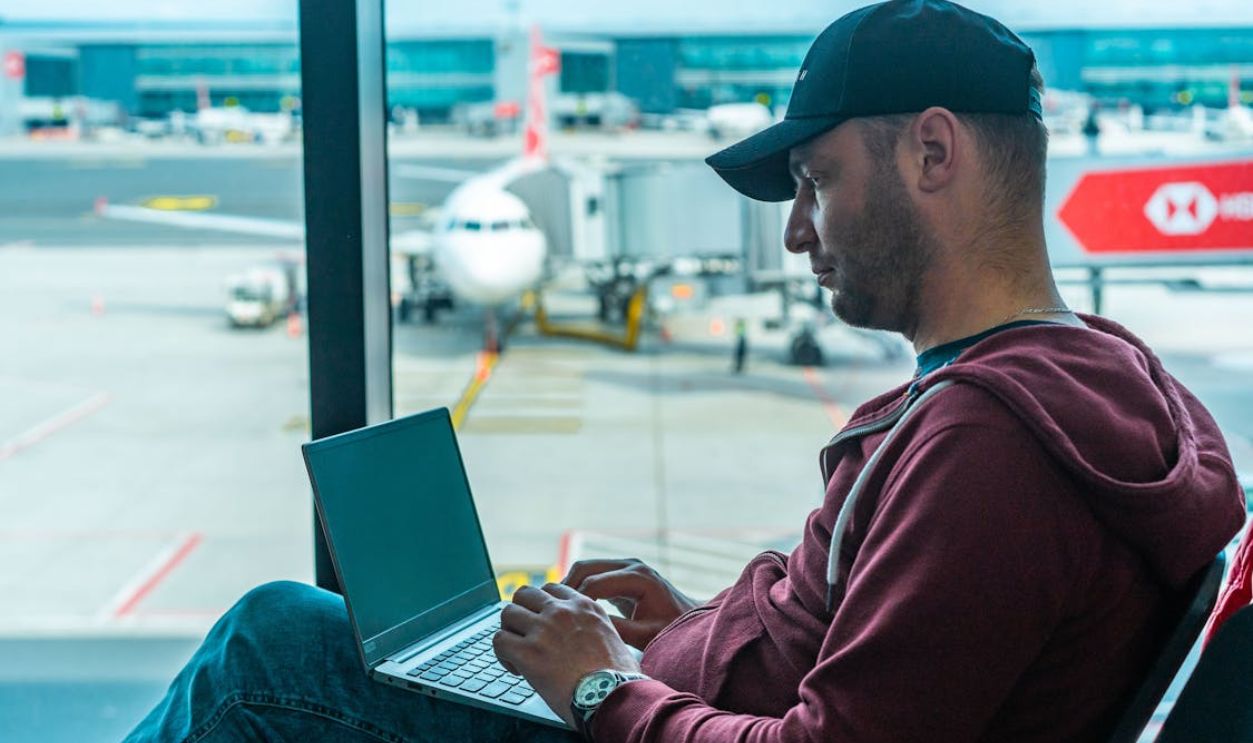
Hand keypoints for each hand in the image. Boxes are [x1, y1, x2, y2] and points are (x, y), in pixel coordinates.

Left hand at [493, 583, 641, 727]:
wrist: (613, 696)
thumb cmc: (618, 678)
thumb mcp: (614, 638)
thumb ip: (594, 628)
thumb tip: (584, 639)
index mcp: (584, 607)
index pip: (551, 589)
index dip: (541, 606)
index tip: (543, 623)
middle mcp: (562, 612)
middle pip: (524, 594)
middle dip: (521, 612)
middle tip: (524, 633)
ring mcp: (543, 630)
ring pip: (508, 613)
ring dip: (509, 631)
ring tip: (517, 652)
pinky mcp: (528, 652)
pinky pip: (499, 641)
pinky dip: (502, 655)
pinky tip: (516, 669)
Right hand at [563, 558, 700, 649]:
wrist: (689, 620)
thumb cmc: (671, 630)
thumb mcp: (645, 634)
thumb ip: (617, 629)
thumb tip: (585, 627)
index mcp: (638, 578)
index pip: (595, 583)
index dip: (575, 601)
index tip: (560, 621)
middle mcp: (631, 565)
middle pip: (586, 567)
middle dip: (566, 588)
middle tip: (549, 611)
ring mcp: (626, 566)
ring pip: (586, 567)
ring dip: (570, 585)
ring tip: (555, 609)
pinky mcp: (621, 572)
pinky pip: (593, 573)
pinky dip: (579, 586)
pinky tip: (569, 606)